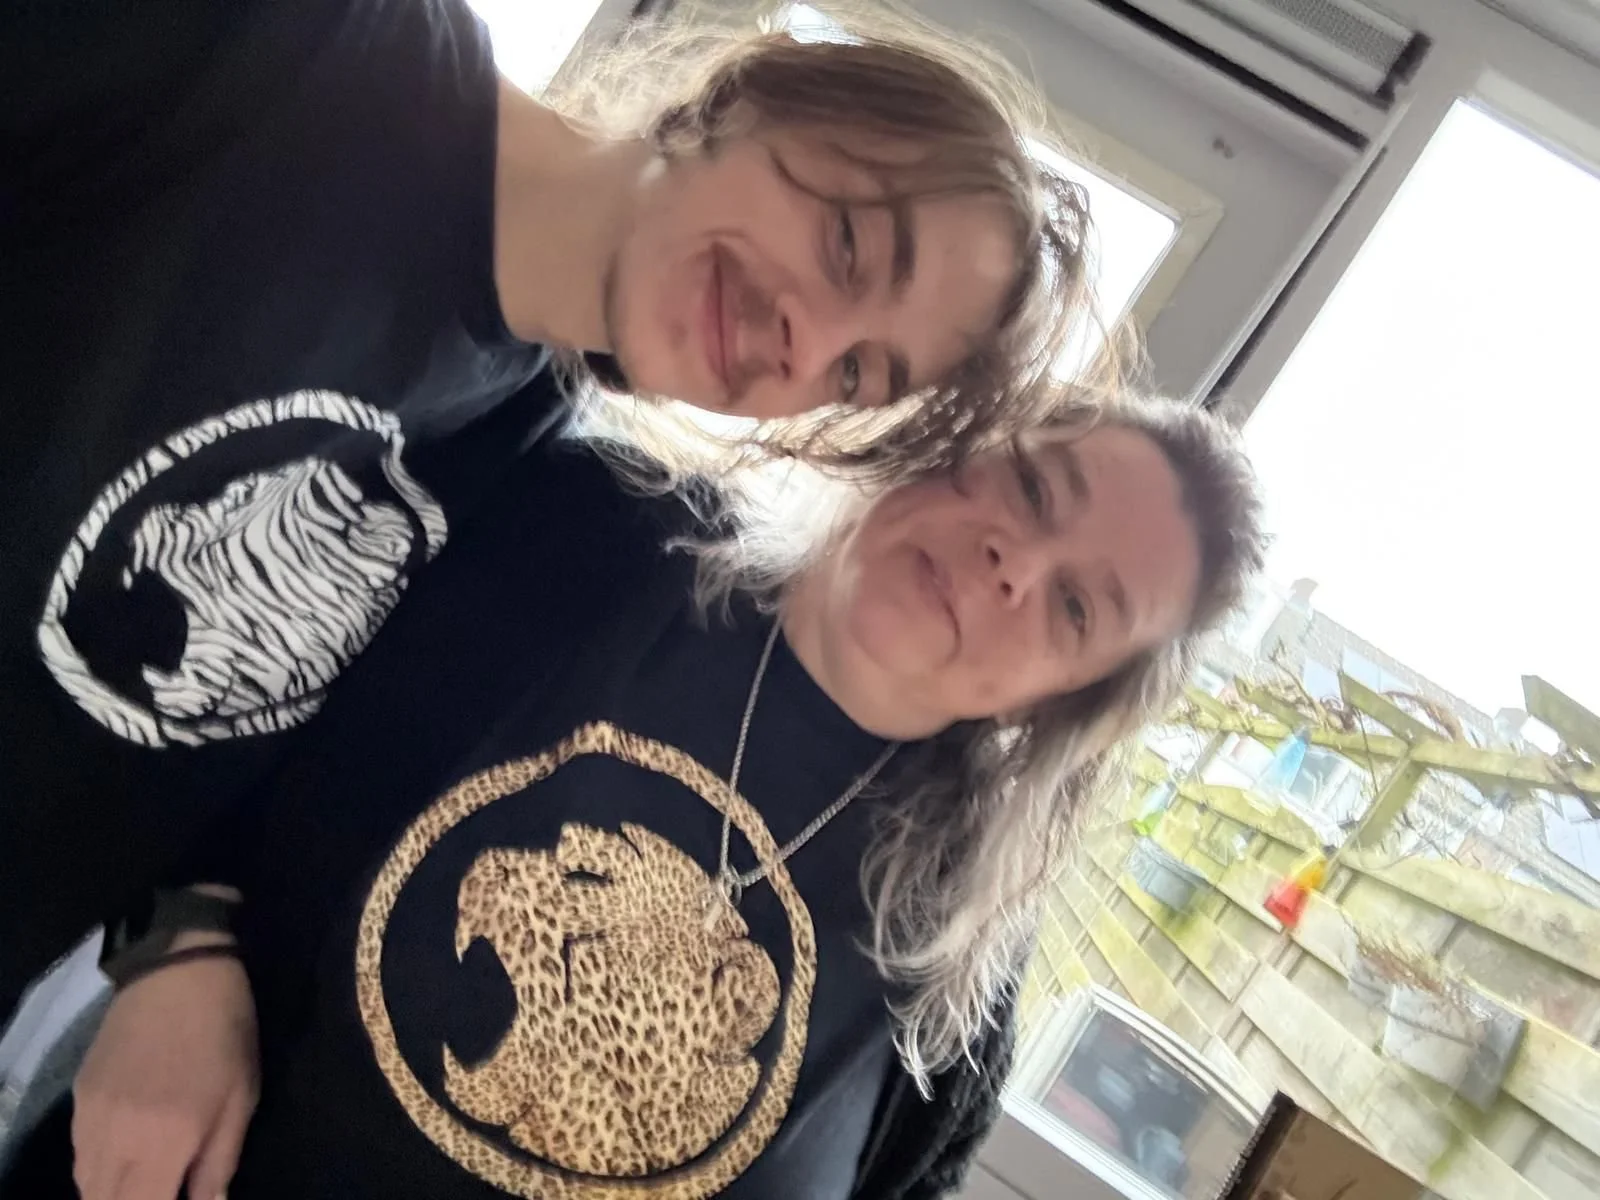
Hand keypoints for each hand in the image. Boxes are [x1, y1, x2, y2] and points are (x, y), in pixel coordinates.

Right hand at [71, 932, 258, 1199]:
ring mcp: (90, 1119)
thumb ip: (219, 1163)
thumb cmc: (226, 1035)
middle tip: (163, 1187)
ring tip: (145, 1181)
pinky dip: (97, 1169)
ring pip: (87, 1184)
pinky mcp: (79, 1097)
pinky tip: (124, 1158)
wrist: (179, 973)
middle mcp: (115, 1140)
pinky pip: (79, 1154)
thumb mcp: (241, 1100)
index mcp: (163, 1144)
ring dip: (112, 1192)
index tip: (180, 1198)